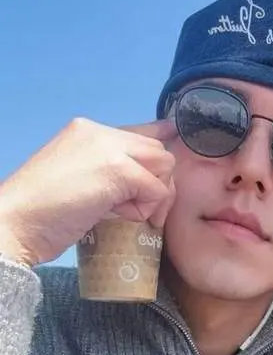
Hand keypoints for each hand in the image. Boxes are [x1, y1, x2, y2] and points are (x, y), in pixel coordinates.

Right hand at [0, 117, 176, 266]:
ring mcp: (109, 148)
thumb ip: (115, 171)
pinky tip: (121, 216)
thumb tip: (152, 176)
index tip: (173, 138)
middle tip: (139, 208)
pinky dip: (147, 209)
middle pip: (159, 150)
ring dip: (154, 197)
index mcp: (88, 131)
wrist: (17, 223)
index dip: (161, 138)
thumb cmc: (47, 211)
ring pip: (164, 166)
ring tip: (127, 213)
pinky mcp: (118, 169)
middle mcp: (100, 132)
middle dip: (158, 182)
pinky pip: (157, 189)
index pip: (139, 131)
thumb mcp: (85, 181)